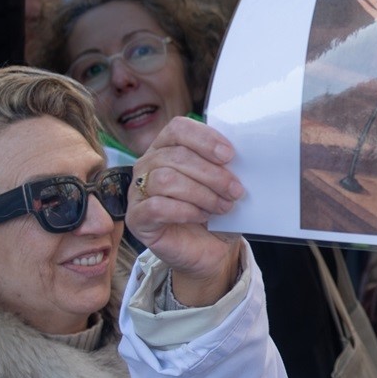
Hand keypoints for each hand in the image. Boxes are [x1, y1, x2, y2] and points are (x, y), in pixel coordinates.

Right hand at [128, 116, 243, 302]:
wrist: (208, 249)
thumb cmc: (214, 211)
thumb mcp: (223, 183)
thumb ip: (224, 164)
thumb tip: (240, 155)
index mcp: (167, 147)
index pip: (178, 128)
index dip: (204, 139)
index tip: (230, 155)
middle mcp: (147, 165)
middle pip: (175, 156)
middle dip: (211, 173)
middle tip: (235, 190)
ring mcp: (138, 191)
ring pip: (165, 179)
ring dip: (201, 193)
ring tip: (222, 206)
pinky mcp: (136, 218)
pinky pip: (156, 207)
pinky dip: (185, 210)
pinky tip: (202, 216)